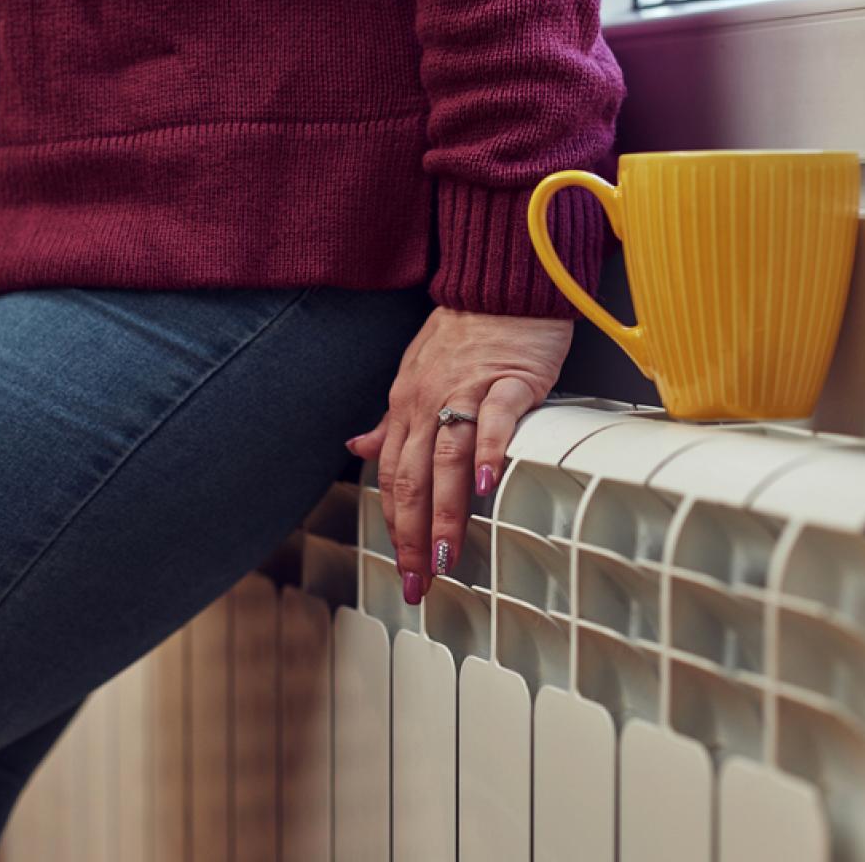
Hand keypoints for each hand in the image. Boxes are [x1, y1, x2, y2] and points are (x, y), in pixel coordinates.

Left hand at [346, 307, 571, 604]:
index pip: (392, 477)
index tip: (404, 567)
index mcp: (405, 406)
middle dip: (413, 537)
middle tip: (420, 582)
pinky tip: (487, 486)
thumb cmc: (465, 331)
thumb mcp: (415, 373)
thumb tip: (357, 449)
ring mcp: (466, 391)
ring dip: (445, 513)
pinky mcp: (507, 380)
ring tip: (446, 556)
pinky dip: (490, 453)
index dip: (395, 525)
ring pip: (447, 460)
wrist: (500, 282)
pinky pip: (495, 421)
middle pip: (414, 480)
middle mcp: (426, 402)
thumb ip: (391, 420)